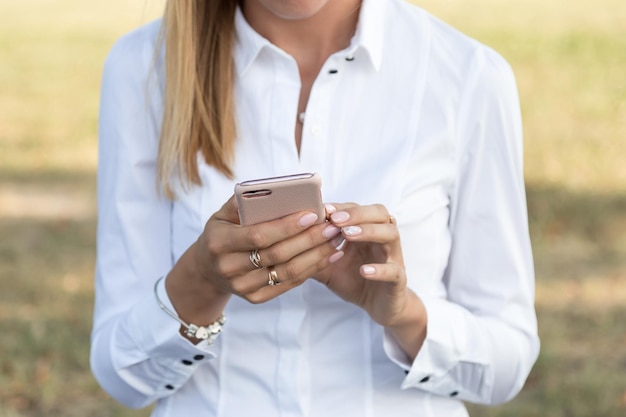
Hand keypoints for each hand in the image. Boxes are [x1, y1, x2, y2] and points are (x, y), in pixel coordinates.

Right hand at [187, 195, 341, 303]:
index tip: (312, 214)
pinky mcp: (256, 298)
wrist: (206, 269)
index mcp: (220, 242)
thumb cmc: (221, 232)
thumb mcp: (222, 214)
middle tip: (332, 225)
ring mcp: (242, 287)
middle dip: (309, 239)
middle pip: (277, 255)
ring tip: (336, 239)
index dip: (287, 226)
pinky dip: (312, 269)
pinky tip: (329, 256)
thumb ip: (243, 202)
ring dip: (317, 255)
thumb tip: (274, 189)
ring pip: (287, 272)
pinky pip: (289, 284)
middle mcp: (229, 268)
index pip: (259, 235)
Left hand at [314, 203, 426, 357]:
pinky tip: (364, 270)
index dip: (341, 207)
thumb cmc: (354, 279)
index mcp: (365, 230)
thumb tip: (284, 242)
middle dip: (357, 213)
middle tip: (335, 218)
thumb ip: (312, 252)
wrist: (379, 305)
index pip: (356, 209)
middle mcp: (382, 238)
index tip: (322, 208)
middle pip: (379, 213)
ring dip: (369, 231)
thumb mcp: (327, 265)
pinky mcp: (399, 278)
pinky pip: (394, 270)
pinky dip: (380, 269)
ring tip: (348, 235)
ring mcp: (393, 256)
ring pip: (390, 234)